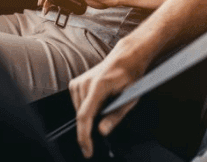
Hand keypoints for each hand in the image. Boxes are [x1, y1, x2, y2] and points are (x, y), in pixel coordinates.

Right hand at [69, 43, 145, 157]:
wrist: (126, 57)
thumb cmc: (131, 75)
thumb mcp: (131, 97)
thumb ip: (116, 116)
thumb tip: (102, 131)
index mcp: (99, 85)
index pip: (85, 116)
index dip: (84, 137)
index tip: (87, 151)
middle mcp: (85, 82)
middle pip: (82, 116)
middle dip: (92, 124)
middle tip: (110, 114)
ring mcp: (79, 81)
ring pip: (79, 112)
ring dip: (91, 115)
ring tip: (107, 102)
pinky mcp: (76, 83)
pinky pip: (78, 105)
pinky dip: (87, 108)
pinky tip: (99, 100)